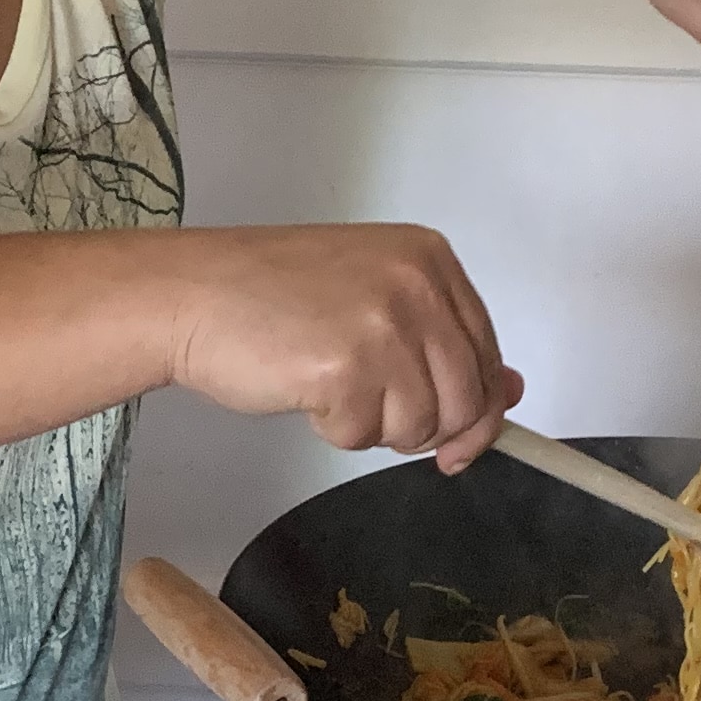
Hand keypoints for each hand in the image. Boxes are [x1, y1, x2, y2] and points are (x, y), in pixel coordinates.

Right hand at [169, 225, 523, 470]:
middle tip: (371, 412)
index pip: (486, 355)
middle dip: (423, 427)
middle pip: (464, 400)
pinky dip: (334, 429)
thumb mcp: (371, 297)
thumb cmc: (269, 296)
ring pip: (419, 426)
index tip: (458, 440)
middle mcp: (418, 286)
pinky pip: (365, 436)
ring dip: (373, 426)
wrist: (192, 293)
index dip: (475, 410)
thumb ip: (440, 340)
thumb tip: (508, 393)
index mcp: (430, 260)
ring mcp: (385, 326)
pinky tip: (304, 389)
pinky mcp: (348, 369)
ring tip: (327, 384)